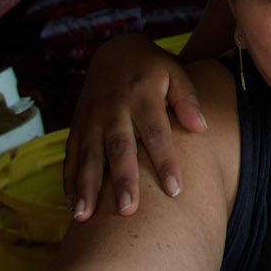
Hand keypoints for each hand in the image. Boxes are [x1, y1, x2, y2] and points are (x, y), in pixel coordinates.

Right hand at [64, 35, 208, 221]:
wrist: (114, 51)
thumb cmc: (153, 70)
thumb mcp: (175, 73)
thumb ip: (188, 99)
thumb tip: (201, 128)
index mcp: (142, 95)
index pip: (156, 133)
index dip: (165, 161)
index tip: (175, 190)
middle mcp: (114, 109)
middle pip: (119, 148)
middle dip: (122, 180)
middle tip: (128, 211)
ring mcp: (91, 118)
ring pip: (88, 155)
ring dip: (86, 187)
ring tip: (85, 218)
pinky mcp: (77, 126)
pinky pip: (70, 156)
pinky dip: (69, 182)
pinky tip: (74, 207)